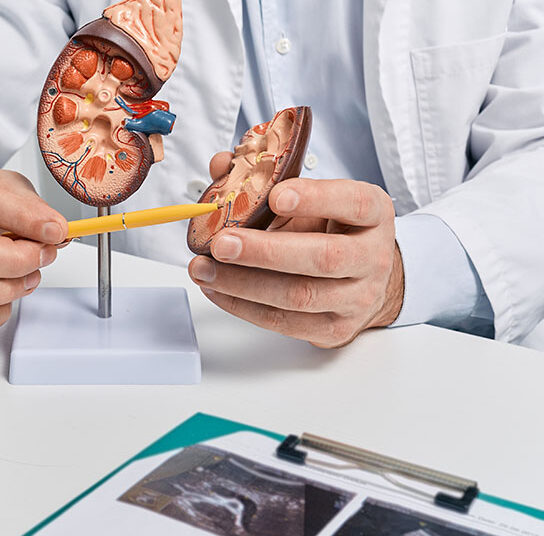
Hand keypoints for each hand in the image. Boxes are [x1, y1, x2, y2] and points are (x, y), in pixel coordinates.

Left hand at [188, 152, 403, 347]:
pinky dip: (243, 306)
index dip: (315, 198)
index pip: (353, 203)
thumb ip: (270, 180)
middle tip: (222, 243)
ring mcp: (357, 298)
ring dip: (243, 284)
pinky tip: (217, 289)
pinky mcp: (334, 329)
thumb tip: (221, 164)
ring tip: (205, 269)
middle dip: (265, 252)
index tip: (276, 195)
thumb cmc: (332, 232)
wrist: (365, 279)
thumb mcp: (313, 199)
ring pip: (299, 296)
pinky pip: (284, 321)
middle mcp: (371, 257)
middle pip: (322, 258)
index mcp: (372, 214)